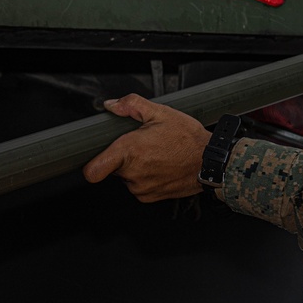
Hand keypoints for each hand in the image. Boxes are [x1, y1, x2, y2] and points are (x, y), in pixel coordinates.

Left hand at [83, 94, 212, 201]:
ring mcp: (141, 188)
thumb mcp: (162, 112)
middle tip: (143, 146)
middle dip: (123, 157)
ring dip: (136, 168)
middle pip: (112, 167)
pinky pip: (139, 187)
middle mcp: (133, 173)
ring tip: (157, 156)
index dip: (91, 163)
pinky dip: (146, 178)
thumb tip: (111, 105)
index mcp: (130, 151)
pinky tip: (162, 167)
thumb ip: (132, 105)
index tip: (97, 157)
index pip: (92, 170)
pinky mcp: (150, 197)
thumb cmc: (189, 139)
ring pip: (126, 177)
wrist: (211, 162)